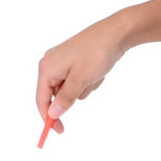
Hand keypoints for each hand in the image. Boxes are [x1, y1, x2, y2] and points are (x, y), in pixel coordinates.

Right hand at [36, 14, 127, 133]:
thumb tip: (52, 114)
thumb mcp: (81, 80)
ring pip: (67, 89)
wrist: (119, 31)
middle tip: (87, 89)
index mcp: (47, 68)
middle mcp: (50, 64)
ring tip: (95, 75)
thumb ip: (65, 99)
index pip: (41, 100)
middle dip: (72, 96)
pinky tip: (97, 70)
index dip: (48, 117)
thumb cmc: (97, 52)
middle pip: (54, 94)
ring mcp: (61, 61)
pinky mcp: (73, 60)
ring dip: (82, 88)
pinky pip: (75, 80)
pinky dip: (86, 81)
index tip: (59, 130)